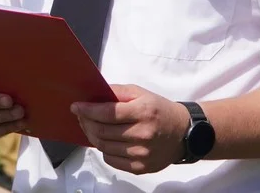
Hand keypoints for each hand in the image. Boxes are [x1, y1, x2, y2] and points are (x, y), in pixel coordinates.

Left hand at [72, 85, 191, 175]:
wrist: (183, 133)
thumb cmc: (159, 110)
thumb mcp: (141, 93)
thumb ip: (117, 92)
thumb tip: (93, 95)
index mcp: (143, 112)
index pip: (107, 113)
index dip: (87, 110)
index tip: (75, 107)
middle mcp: (143, 134)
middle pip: (102, 132)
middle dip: (86, 123)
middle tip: (81, 116)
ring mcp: (142, 154)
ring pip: (104, 147)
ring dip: (92, 136)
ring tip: (90, 127)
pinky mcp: (140, 168)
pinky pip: (112, 160)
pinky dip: (103, 150)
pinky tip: (105, 140)